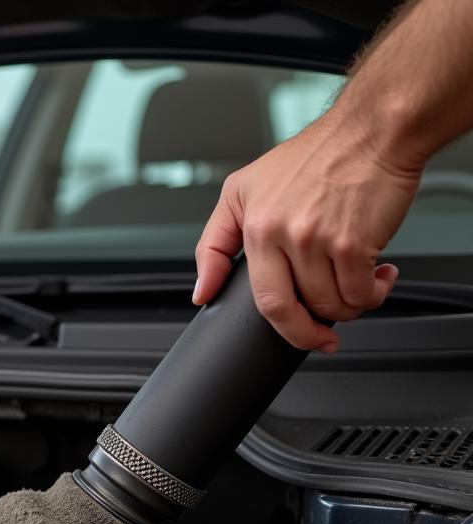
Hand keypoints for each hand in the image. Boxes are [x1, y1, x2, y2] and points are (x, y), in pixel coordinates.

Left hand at [194, 110, 420, 351]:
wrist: (372, 128)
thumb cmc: (314, 156)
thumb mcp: (242, 190)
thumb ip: (216, 243)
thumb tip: (202, 292)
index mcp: (255, 227)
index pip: (259, 298)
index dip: (279, 329)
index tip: (292, 337)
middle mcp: (283, 234)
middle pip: (291, 311)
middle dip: (310, 334)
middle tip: (325, 334)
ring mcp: (318, 239)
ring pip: (332, 305)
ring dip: (348, 305)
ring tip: (356, 282)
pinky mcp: (355, 241)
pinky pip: (362, 292)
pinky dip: (374, 292)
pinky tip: (378, 275)